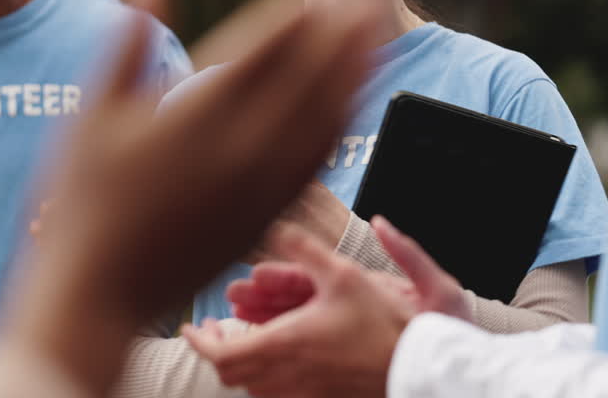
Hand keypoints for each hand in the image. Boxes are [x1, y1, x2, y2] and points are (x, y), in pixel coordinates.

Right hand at [0, 0, 377, 395]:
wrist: (99, 294)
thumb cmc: (84, 203)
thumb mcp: (90, 114)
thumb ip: (126, 41)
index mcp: (197, 116)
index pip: (260, 52)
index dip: (290, 16)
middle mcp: (240, 149)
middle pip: (308, 79)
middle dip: (342, 37)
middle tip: (366, 2)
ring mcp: (260, 186)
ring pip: (325, 121)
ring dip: (356, 78)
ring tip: (376, 46)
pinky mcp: (267, 216)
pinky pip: (317, 164)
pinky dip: (339, 127)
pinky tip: (348, 109)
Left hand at [184, 218, 471, 397]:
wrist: (417, 363)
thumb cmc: (383, 321)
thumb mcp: (344, 273)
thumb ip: (306, 250)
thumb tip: (275, 227)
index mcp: (285, 343)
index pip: (222, 353)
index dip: (199, 341)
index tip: (190, 326)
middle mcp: (287, 373)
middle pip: (231, 374)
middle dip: (214, 351)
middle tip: (211, 331)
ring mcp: (303, 391)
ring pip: (252, 387)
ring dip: (239, 364)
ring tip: (240, 340)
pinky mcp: (319, 397)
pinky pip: (275, 395)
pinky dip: (262, 378)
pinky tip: (275, 358)